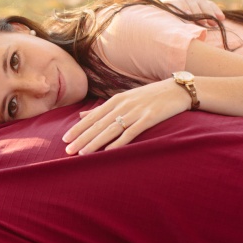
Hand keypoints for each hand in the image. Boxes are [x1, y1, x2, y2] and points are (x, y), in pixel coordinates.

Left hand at [62, 79, 188, 154]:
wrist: (177, 90)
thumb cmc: (149, 96)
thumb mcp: (124, 99)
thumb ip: (102, 108)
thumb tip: (82, 115)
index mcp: (116, 100)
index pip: (92, 117)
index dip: (78, 128)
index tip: (65, 139)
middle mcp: (123, 105)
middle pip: (98, 125)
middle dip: (81, 138)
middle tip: (67, 150)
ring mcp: (136, 112)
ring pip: (111, 129)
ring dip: (95, 142)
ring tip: (82, 153)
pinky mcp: (149, 118)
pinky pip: (131, 132)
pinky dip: (119, 142)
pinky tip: (109, 151)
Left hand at [133, 0, 223, 24]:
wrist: (154, 19)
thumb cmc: (146, 18)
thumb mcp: (144, 11)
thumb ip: (143, 2)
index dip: (182, 8)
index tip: (188, 17)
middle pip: (188, 0)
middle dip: (196, 12)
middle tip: (202, 23)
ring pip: (199, 1)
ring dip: (207, 12)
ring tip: (213, 23)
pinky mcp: (195, 1)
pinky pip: (207, 4)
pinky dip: (214, 10)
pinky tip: (220, 18)